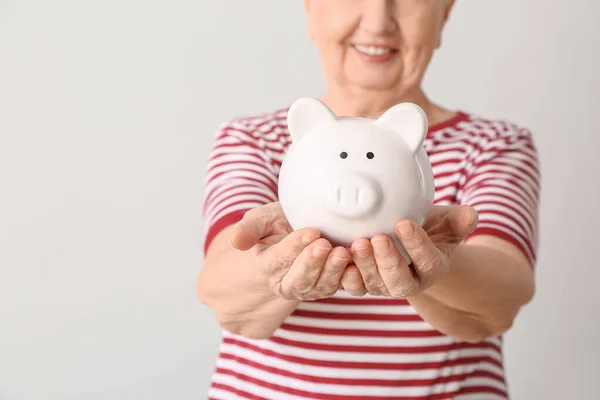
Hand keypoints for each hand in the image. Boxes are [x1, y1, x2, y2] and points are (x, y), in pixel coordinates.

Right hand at [231, 202, 350, 300]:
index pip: (278, 260)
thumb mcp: (260, 219)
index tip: (309, 232)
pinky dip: (349, 277)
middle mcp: (287, 283)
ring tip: (343, 252)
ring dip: (333, 271)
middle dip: (313, 264)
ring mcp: (311, 288)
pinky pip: (341, 286)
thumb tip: (237, 242)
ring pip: (322, 286)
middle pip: (299, 280)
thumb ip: (249, 229)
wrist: (296, 228)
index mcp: (267, 267)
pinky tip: (358, 263)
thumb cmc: (277, 223)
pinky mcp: (330, 286)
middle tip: (325, 244)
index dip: (293, 248)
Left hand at [340, 205, 477, 296]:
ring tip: (357, 243)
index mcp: (432, 267)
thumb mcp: (446, 222)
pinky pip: (353, 287)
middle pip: (399, 281)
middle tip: (377, 238)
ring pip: (374, 285)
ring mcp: (384, 286)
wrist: (408, 242)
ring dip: (364, 266)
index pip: (428, 261)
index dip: (417, 244)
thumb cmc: (428, 228)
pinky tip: (339, 257)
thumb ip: (458, 220)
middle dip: (387, 261)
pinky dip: (344, 276)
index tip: (404, 223)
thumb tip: (471, 214)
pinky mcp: (363, 284)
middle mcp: (409, 282)